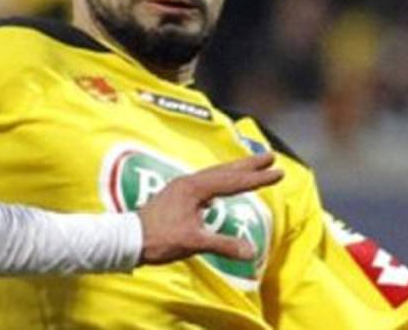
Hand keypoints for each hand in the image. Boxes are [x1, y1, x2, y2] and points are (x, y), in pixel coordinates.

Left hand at [136, 152, 282, 263]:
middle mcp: (189, 183)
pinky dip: (221, 180)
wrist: (128, 240)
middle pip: (225, 170)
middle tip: (271, 155)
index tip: (279, 172)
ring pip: (215, 174)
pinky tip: (223, 188)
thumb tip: (251, 251)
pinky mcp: (178, 196)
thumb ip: (223, 245)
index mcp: (194, 189)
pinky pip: (207, 183)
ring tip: (253, 166)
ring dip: (235, 170)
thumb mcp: (193, 243)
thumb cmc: (158, 239)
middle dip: (249, 164)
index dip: (258, 178)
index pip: (233, 182)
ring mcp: (182, 188)